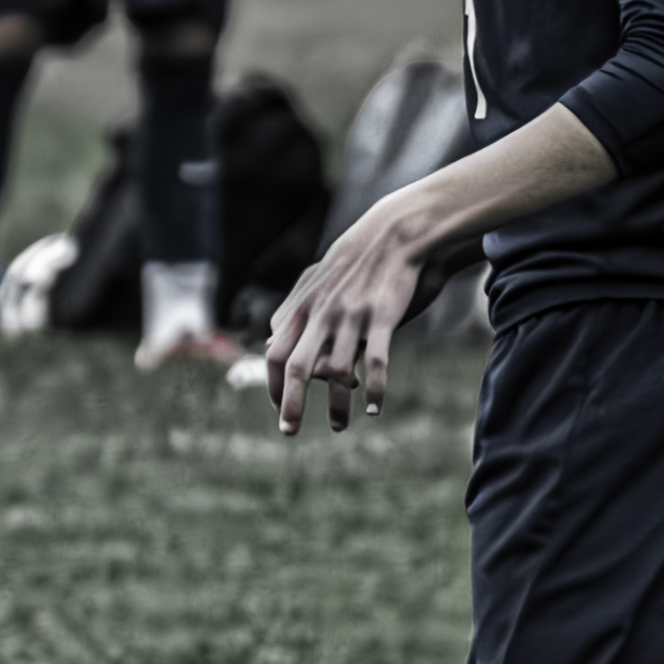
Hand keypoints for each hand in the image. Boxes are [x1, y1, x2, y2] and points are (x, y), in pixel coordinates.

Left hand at [266, 193, 425, 433]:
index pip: (275, 353)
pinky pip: (376, 362)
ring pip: (337, 371)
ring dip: (337, 405)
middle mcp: (321, 312)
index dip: (273, 384)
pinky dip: (375, 390)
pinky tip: (374, 408)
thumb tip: (270, 339)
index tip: (279, 407)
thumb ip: (291, 312)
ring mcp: (351, 315)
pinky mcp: (381, 316)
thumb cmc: (354, 262)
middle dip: (291, 404)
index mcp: (302, 306)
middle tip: (290, 431)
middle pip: (296, 367)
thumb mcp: (314, 282)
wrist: (394, 233)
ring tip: (339, 426)